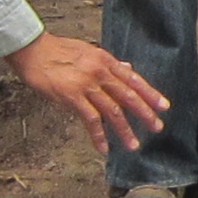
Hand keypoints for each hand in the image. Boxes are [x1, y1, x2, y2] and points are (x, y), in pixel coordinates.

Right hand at [10, 31, 169, 150]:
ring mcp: (87, 84)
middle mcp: (100, 72)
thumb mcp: (88, 51)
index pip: (133, 79)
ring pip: (112, 110)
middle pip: (128, 95)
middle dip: (144, 113)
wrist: (33, 50)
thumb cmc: (57, 50)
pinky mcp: (72, 96)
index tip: (163, 107)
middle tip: (157, 127)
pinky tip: (104, 147)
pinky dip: (98, 135)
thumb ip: (108, 62)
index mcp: (105, 60)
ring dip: (124, 130)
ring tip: (133, 145)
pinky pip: (90, 120)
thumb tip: (128, 68)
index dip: (150, 94)